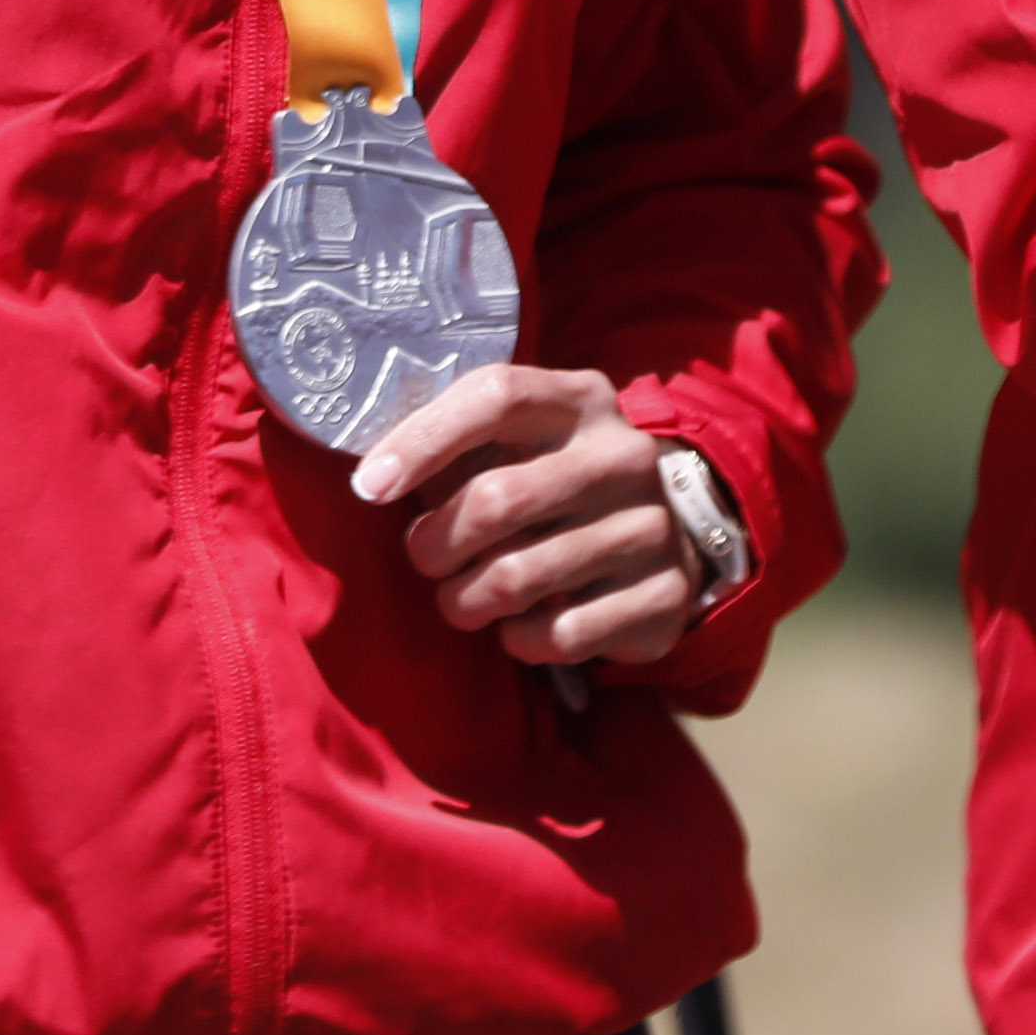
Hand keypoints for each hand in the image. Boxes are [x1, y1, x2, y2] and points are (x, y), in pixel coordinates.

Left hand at [345, 361, 702, 668]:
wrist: (663, 537)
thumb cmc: (551, 486)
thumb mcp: (514, 448)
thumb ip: (455, 450)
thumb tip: (374, 476)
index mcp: (581, 399)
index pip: (496, 395)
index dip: (424, 439)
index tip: (370, 485)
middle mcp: (625, 454)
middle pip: (497, 498)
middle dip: (436, 544)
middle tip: (425, 558)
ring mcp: (652, 525)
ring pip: (518, 577)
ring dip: (465, 600)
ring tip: (463, 598)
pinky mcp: (664, 594)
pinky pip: (558, 635)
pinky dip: (518, 639)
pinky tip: (519, 623)